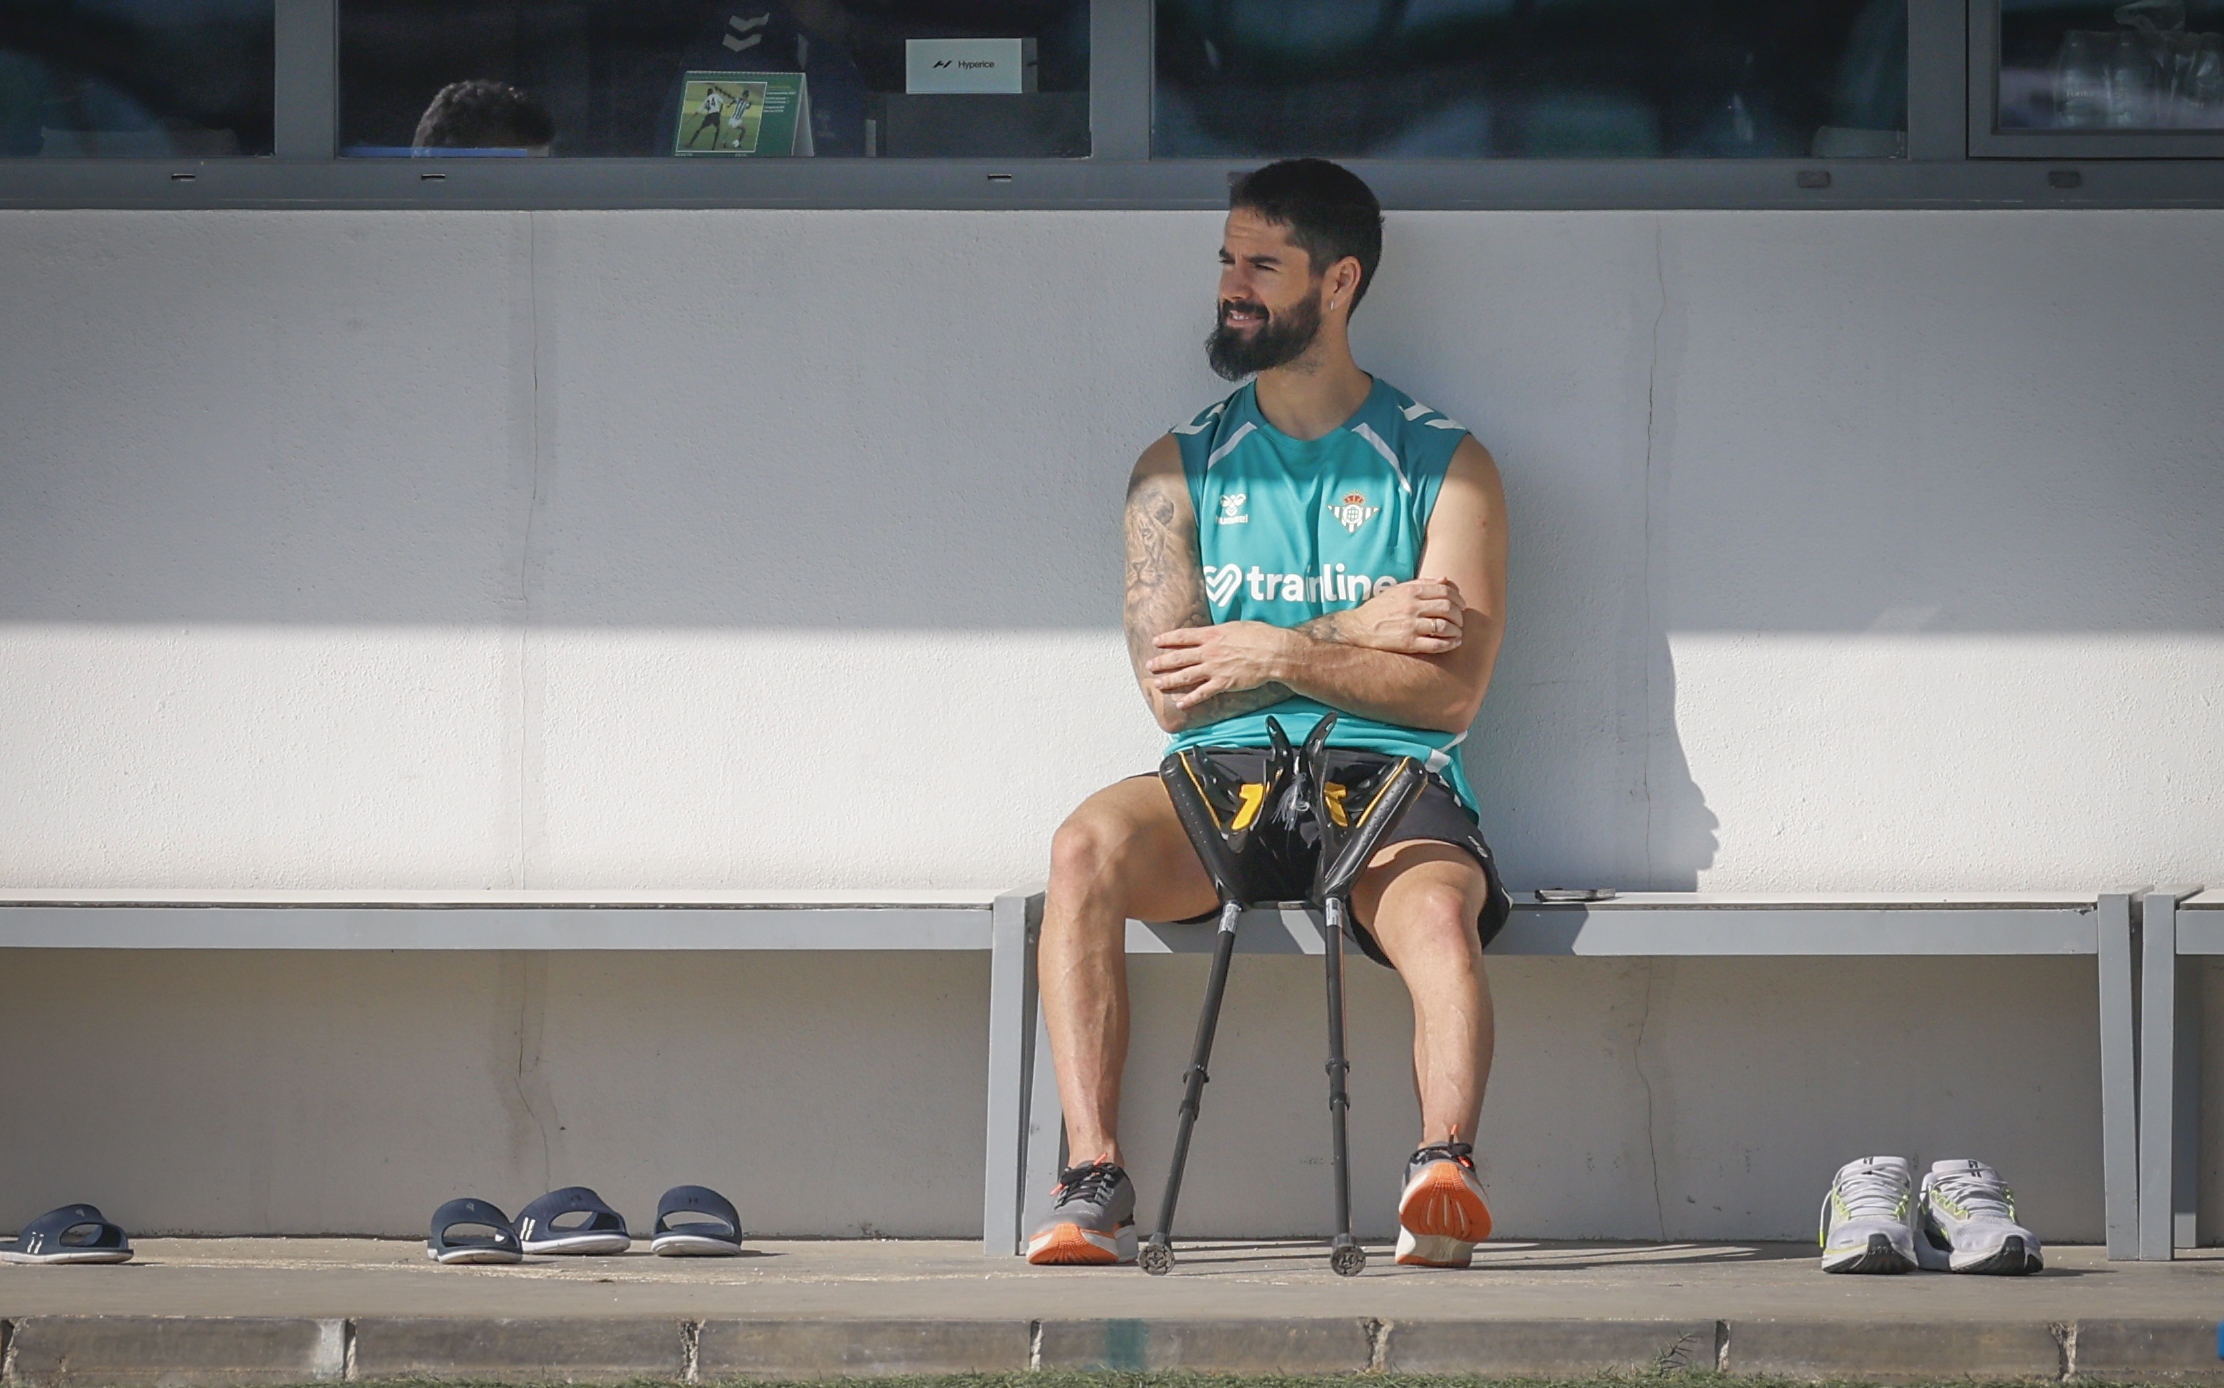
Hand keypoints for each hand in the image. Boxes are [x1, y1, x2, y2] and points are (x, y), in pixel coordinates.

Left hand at [1147, 622, 1296, 709]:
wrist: (1273, 652)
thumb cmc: (1260, 636)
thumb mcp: (1237, 626)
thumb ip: (1221, 631)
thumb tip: (1215, 632)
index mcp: (1212, 635)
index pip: (1183, 636)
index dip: (1167, 639)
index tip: (1155, 641)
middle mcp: (1209, 651)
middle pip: (1179, 657)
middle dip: (1162, 661)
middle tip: (1149, 665)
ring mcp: (1214, 668)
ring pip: (1186, 675)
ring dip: (1169, 680)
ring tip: (1157, 683)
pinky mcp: (1223, 683)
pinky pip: (1202, 693)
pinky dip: (1190, 699)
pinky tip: (1180, 703)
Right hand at [1330, 579, 1465, 652]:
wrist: (1358, 628)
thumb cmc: (1380, 608)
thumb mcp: (1398, 589)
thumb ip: (1423, 584)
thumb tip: (1446, 580)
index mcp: (1410, 591)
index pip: (1444, 590)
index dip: (1458, 598)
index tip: (1462, 605)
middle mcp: (1411, 606)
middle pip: (1448, 608)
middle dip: (1459, 615)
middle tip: (1460, 620)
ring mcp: (1410, 625)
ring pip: (1445, 626)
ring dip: (1456, 630)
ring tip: (1458, 632)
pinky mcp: (1408, 643)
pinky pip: (1436, 644)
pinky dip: (1450, 644)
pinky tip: (1454, 643)